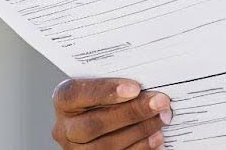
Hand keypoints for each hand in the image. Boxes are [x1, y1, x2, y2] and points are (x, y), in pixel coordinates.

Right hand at [51, 77, 170, 148]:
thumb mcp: (103, 88)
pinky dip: (141, 147)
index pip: (76, 94)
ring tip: (161, 117)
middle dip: (131, 113)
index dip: (105, 91)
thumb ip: (117, 86)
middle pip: (93, 124)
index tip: (135, 88)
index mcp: (64, 101)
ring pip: (107, 145)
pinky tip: (156, 136)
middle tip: (159, 102)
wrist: (103, 124)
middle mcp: (65, 128)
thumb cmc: (105, 100)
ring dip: (140, 130)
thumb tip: (148, 81)